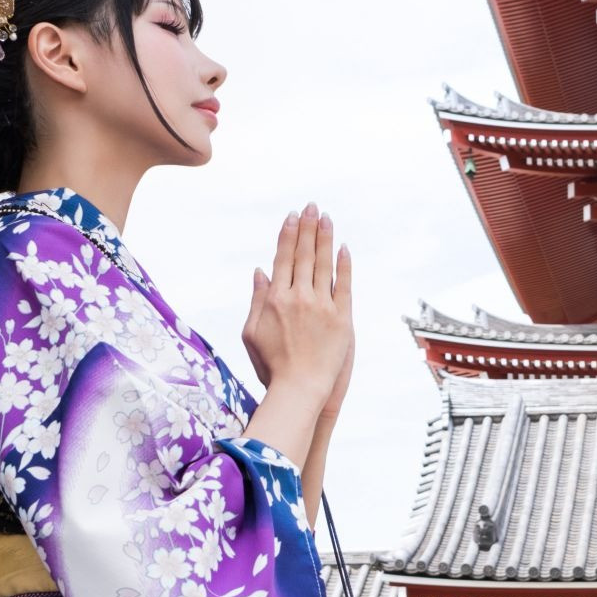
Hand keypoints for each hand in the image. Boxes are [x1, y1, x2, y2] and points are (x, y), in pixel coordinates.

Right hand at [243, 207, 353, 414]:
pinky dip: (344, 265)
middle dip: (307, 228)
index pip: (283, 258)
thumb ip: (257, 300)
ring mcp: (321, 306)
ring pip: (323, 264)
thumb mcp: (252, 333)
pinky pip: (343, 285)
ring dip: (324, 238)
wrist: (300, 389)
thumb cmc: (271, 366)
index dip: (288, 236)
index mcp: (275, 299)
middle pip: (304, 255)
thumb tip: (260, 271)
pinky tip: (343, 248)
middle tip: (311, 207)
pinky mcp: (341, 317)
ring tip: (325, 218)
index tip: (291, 217)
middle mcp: (298, 297)